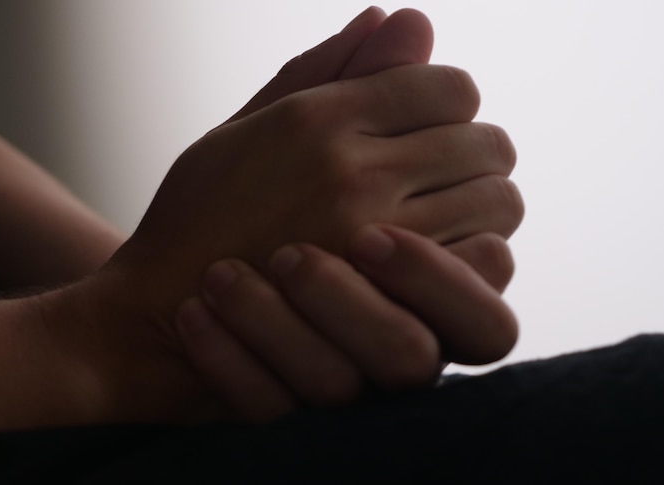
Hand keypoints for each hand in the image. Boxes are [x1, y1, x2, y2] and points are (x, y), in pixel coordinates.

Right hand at [67, 9, 520, 422]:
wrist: (164, 315)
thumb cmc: (195, 217)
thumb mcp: (241, 128)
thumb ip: (325, 70)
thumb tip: (402, 16)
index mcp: (318, 119)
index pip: (452, 88)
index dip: (451, 105)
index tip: (430, 128)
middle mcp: (352, 172)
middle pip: (488, 143)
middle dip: (474, 154)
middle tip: (445, 175)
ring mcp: (374, 240)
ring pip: (499, 202)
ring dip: (483, 204)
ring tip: (446, 216)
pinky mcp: (387, 302)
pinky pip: (484, 262)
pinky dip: (476, 255)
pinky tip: (442, 259)